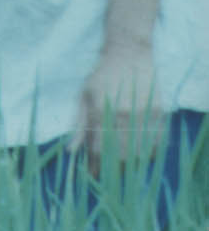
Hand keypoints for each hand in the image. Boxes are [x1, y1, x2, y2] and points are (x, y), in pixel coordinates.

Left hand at [71, 41, 162, 175]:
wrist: (129, 54)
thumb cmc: (101, 75)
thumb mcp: (83, 96)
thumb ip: (79, 125)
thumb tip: (71, 151)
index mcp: (100, 112)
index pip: (98, 149)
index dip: (95, 166)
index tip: (93, 176)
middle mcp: (122, 116)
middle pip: (119, 156)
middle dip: (112, 169)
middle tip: (107, 175)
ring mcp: (143, 115)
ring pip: (138, 152)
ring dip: (129, 164)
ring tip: (122, 168)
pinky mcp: (159, 113)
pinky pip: (156, 143)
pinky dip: (148, 153)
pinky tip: (140, 155)